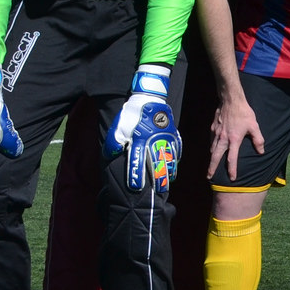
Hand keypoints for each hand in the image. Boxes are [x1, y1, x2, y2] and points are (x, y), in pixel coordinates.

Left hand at [105, 65, 179, 195]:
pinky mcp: (173, 134)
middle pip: (158, 165)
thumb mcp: (118, 127)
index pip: (137, 162)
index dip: (136, 176)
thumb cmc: (132, 114)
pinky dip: (176, 157)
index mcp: (139, 141)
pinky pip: (176, 148)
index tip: (136, 187)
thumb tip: (112, 154)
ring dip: (169, 171)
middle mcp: (154, 142)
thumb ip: (114, 142)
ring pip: (169, 159)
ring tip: (168, 182)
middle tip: (159, 191)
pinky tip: (175, 164)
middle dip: (159, 180)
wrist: (149, 98)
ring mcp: (165, 139)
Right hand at [208, 91, 265, 181]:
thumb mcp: (254, 126)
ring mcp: (216, 134)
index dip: (232, 170)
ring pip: (212, 149)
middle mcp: (223, 139)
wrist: (230, 100)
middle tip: (209, 177)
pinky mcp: (212, 128)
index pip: (232, 159)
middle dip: (212, 168)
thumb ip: (258, 140)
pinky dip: (211, 147)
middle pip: (215, 157)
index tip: (232, 178)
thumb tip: (261, 151)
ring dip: (211, 158)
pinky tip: (213, 149)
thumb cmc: (244, 113)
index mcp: (234, 140)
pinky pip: (211, 141)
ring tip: (211, 165)